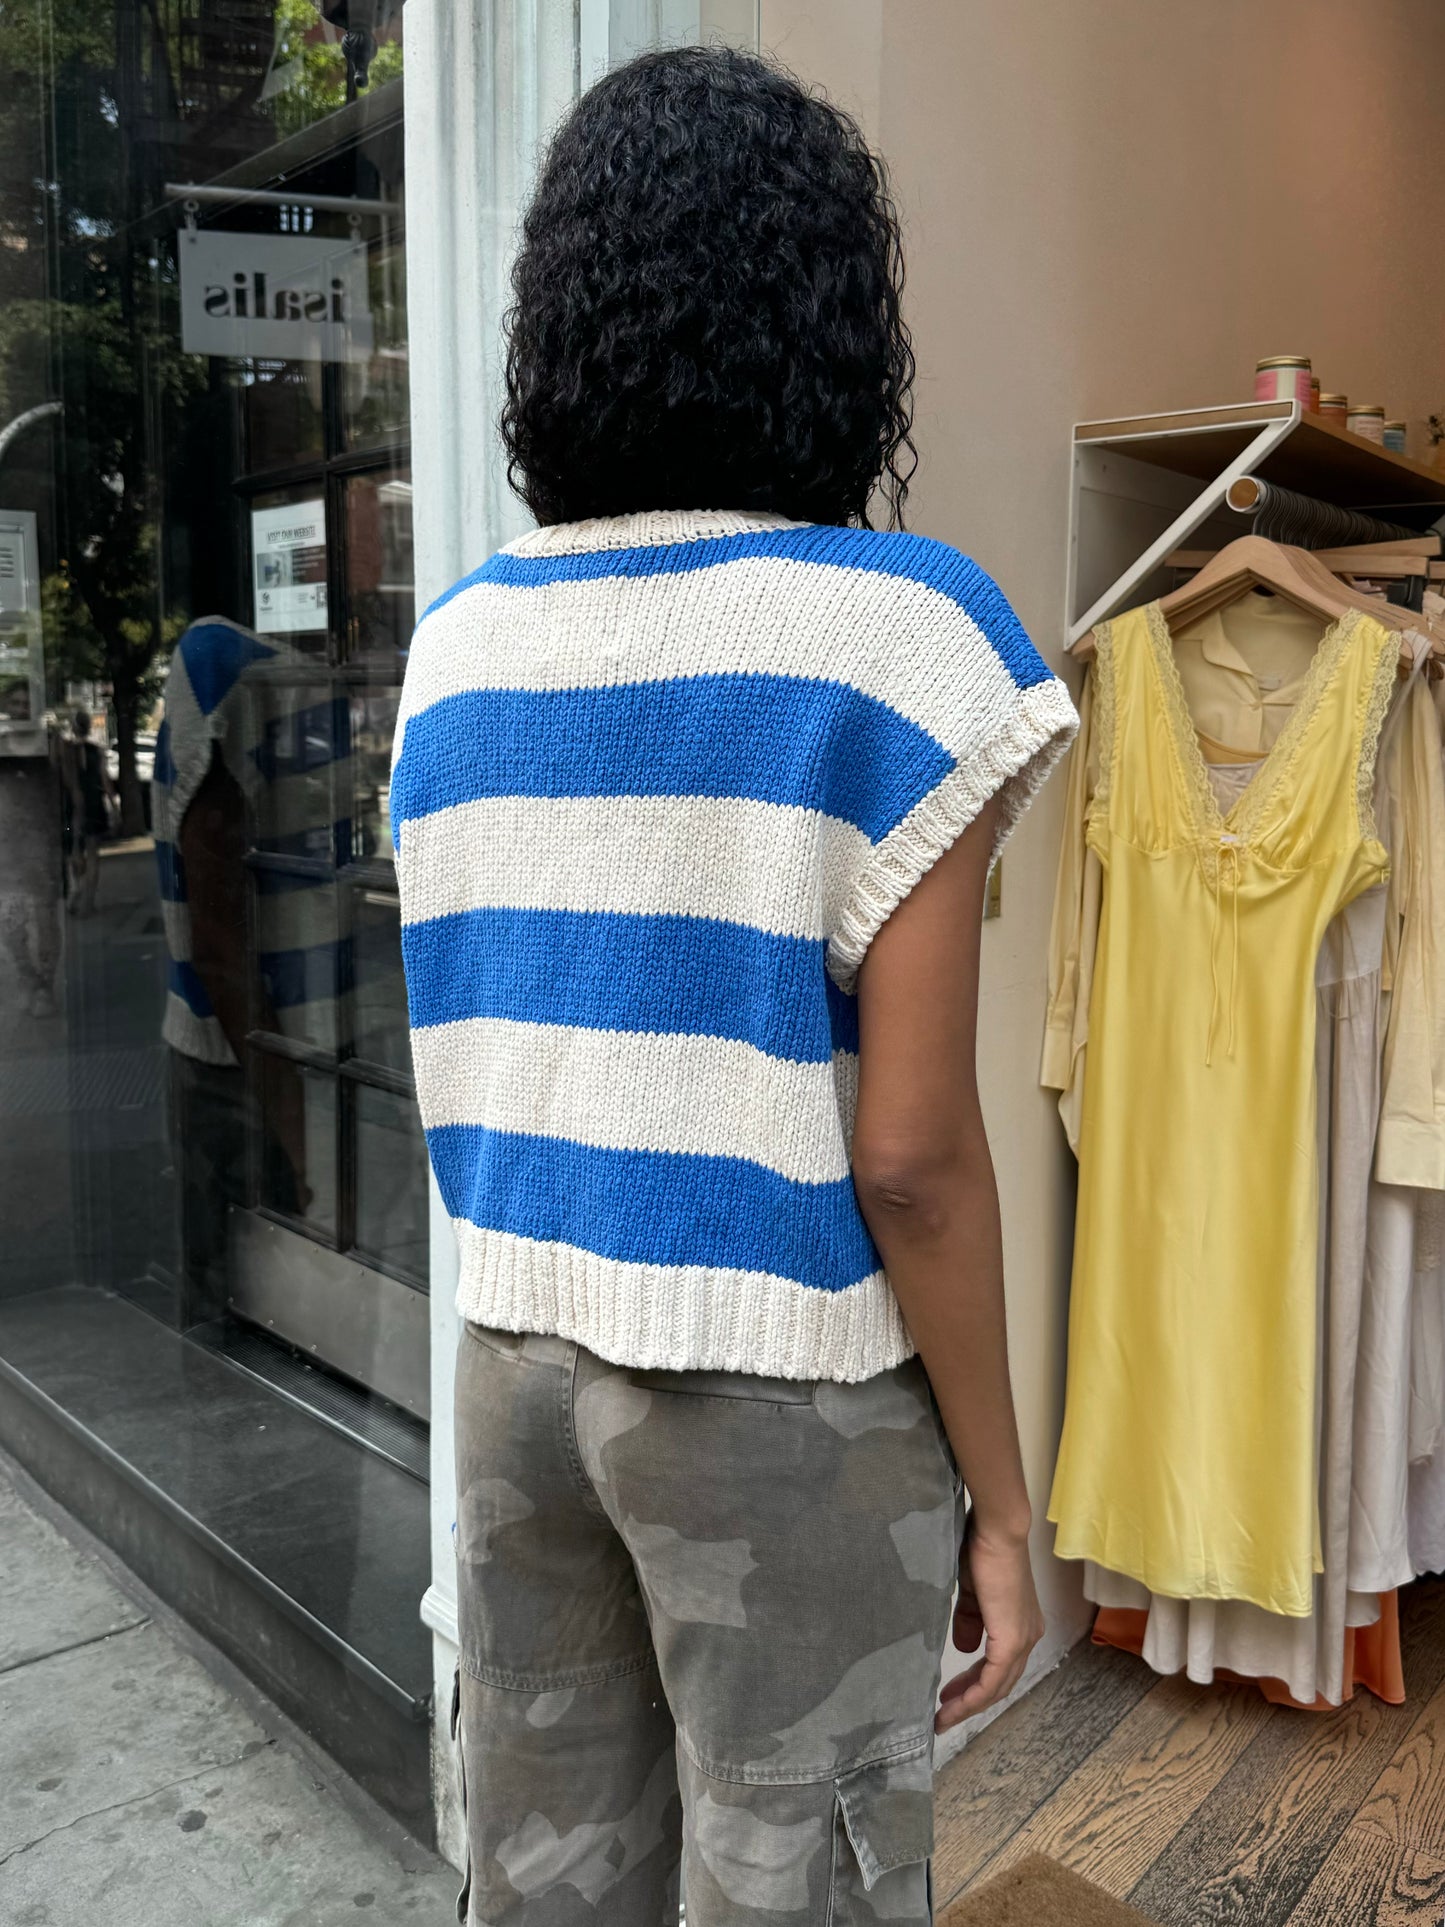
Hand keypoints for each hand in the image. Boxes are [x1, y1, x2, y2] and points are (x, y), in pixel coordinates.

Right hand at [935, 1513, 1043, 1732]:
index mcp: (1021, 1624)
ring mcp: (1022, 1640)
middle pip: (1000, 1683)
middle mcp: (1028, 1637)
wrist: (997, 1533)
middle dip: (969, 1700)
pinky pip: (992, 1680)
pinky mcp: (1012, 1640)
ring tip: (943, 1716)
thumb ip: (970, 1621)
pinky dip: (973, 1696)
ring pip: (996, 1687)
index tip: (950, 1697)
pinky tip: (954, 1704)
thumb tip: (964, 1650)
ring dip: (968, 1704)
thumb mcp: (973, 1593)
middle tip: (943, 1713)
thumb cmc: (983, 1551)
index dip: (974, 1684)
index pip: (999, 1667)